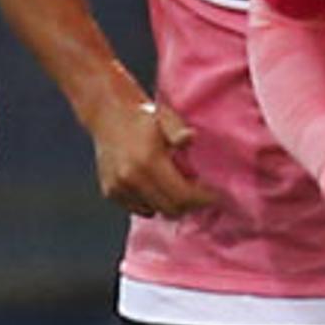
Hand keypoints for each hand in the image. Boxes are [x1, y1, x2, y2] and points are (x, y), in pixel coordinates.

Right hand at [88, 98, 215, 218]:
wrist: (108, 113)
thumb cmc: (143, 115)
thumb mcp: (165, 117)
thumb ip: (178, 130)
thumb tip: (191, 138)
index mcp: (147, 161)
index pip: (182, 196)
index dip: (202, 199)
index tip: (216, 196)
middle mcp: (130, 178)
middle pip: (170, 209)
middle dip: (189, 205)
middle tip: (200, 193)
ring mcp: (118, 187)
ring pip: (155, 211)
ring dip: (170, 203)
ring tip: (177, 185)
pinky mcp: (110, 192)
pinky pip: (139, 208)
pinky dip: (152, 202)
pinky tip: (156, 185)